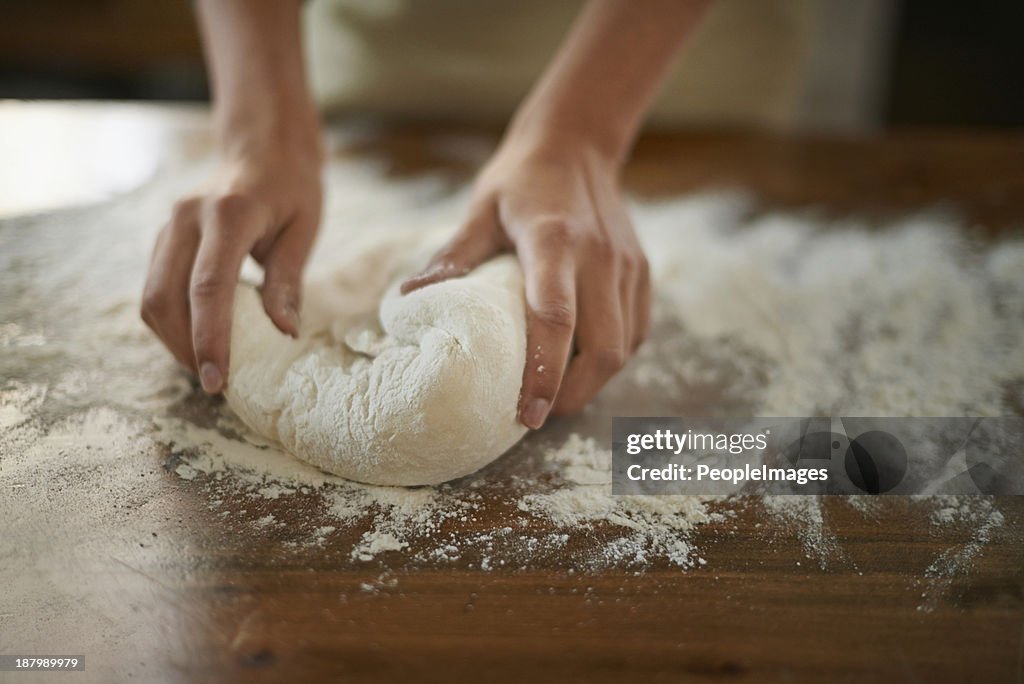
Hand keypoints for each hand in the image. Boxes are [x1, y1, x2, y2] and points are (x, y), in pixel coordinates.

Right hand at [141, 140, 322, 392]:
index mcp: (229, 214)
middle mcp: (188, 218)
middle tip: (216, 384)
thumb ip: (288, 281)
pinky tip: (198, 340)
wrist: (264, 148)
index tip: (218, 380)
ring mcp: (169, 226)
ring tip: (208, 367)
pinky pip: (155, 288)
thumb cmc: (292, 189)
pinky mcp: (164, 237)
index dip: (209, 338)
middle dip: (185, 348)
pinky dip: (172, 322)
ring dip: (174, 340)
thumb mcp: (304, 229)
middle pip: (165, 297)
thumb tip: (284, 333)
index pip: (208, 287)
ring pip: (151, 296)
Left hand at [401, 136, 649, 428]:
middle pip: (603, 347)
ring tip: (557, 393)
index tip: (527, 415)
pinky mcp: (642, 271)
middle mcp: (600, 257)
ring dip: (593, 381)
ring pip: (623, 346)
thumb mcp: (480, 211)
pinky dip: (610, 357)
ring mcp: (628, 266)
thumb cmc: (520, 180)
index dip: (544, 374)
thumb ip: (452, 259)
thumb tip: (408, 303)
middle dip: (574, 394)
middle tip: (538, 413)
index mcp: (555, 241)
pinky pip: (635, 331)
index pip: (555, 319)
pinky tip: (581, 363)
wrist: (577, 143)